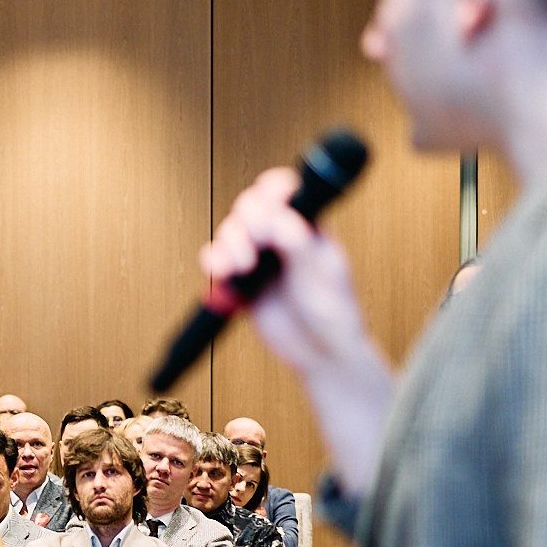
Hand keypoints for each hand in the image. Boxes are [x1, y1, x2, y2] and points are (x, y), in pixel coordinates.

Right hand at [198, 168, 392, 495]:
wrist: (320, 355)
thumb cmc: (334, 314)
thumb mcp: (320, 276)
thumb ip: (299, 245)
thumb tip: (278, 218)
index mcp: (307, 227)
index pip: (284, 192)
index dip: (270, 192)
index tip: (267, 212)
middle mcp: (280, 238)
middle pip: (249, 208)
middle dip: (245, 223)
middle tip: (252, 246)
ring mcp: (259, 259)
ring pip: (230, 233)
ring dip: (227, 245)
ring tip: (238, 268)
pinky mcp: (240, 282)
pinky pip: (217, 263)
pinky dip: (213, 265)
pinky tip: (220, 275)